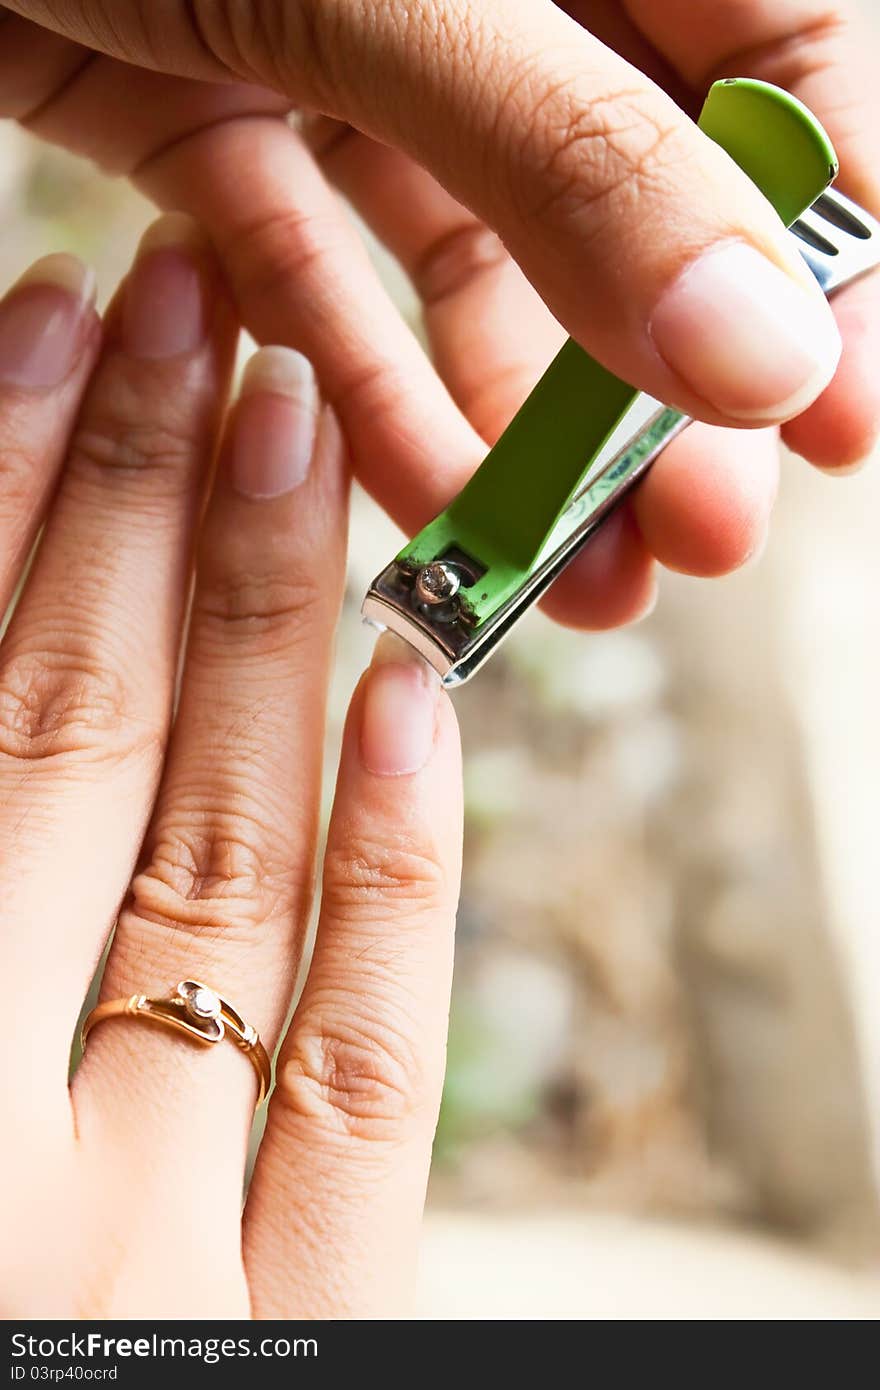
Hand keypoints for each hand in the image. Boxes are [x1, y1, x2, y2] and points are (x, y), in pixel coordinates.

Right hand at [0, 217, 461, 1317]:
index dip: (7, 497)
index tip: (47, 335)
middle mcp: (14, 1143)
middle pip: (90, 738)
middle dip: (139, 501)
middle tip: (187, 314)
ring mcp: (167, 1234)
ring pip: (228, 854)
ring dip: (261, 621)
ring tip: (286, 423)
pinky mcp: (306, 1326)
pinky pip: (366, 1058)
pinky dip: (393, 859)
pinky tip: (402, 689)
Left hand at [2, 0, 877, 630]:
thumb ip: (568, 156)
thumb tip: (762, 349)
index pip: (775, 51)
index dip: (821, 247)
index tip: (840, 421)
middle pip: (631, 190)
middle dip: (669, 388)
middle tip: (704, 538)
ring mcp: (348, 41)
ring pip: (480, 260)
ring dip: (530, 431)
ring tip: (584, 580)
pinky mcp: (219, 112)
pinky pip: (320, 269)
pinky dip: (363, 389)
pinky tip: (420, 503)